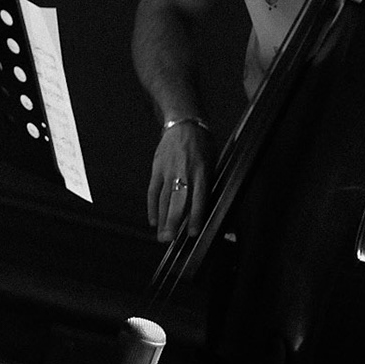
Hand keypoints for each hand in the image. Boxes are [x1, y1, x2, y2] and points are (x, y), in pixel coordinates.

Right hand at [147, 121, 209, 242]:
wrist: (184, 124)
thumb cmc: (202, 144)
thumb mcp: (211, 163)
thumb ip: (206, 184)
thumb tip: (203, 206)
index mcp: (200, 172)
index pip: (198, 200)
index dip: (195, 218)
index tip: (193, 233)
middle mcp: (183, 173)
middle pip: (177, 202)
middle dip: (173, 222)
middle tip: (169, 239)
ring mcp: (167, 171)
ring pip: (164, 199)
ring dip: (162, 219)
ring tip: (162, 235)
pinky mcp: (157, 169)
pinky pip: (153, 191)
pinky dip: (152, 206)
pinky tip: (153, 219)